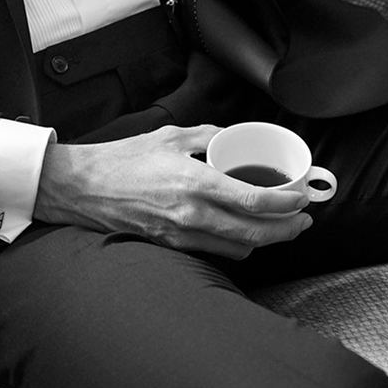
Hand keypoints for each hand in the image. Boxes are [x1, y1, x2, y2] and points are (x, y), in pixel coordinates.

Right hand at [33, 124, 311, 259]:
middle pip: (256, 233)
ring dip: (265, 239)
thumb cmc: (123, 159)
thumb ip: (208, 136)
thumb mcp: (169, 135)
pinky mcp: (173, 246)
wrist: (84, 187)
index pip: (254, 200)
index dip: (286, 202)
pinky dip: (238, 244)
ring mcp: (182, 234)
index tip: (302, 197)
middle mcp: (192, 213)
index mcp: (194, 181)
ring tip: (279, 225)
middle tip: (303, 217)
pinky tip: (243, 232)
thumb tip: (234, 138)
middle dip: (287, 228)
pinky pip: (217, 252)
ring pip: (240, 248)